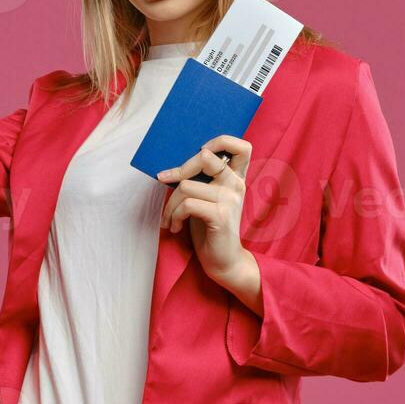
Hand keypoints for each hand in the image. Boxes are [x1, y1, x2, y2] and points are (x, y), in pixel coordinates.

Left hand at [155, 135, 252, 284]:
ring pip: (186, 186)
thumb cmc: (209, 228)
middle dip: (178, 170)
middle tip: (163, 180)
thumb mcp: (206, 198)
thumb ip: (201, 179)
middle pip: (205, 157)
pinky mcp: (221, 215)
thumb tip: (173, 164)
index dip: (220, 141)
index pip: (241, 146)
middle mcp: (237, 185)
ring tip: (170, 219)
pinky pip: (187, 204)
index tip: (199, 153)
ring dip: (170, 205)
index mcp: (236, 178)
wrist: (224, 262)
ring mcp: (231, 199)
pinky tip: (175, 227)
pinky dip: (174, 216)